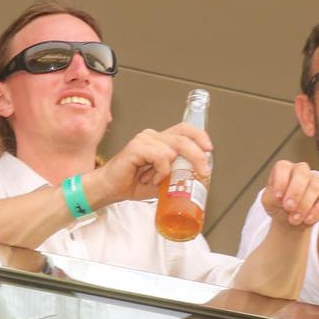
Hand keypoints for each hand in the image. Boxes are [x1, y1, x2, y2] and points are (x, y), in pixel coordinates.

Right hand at [88, 123, 212, 204]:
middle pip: (183, 138)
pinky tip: (151, 179)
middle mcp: (153, 137)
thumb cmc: (133, 183)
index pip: (185, 130)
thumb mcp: (164, 180)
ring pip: (173, 149)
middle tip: (203, 172)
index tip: (209, 149)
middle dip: (198, 156)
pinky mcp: (136, 147)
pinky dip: (161, 171)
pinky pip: (160, 156)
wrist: (110, 189)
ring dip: (171, 170)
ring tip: (158, 180)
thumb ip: (179, 174)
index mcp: (161, 141)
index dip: (199, 136)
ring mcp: (144, 140)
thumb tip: (199, 178)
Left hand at [260, 161, 318, 228]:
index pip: (283, 167)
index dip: (281, 181)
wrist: (289, 220)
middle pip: (302, 173)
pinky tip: (307, 220)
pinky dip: (316, 211)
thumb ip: (272, 197)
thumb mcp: (268, 202)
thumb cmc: (277, 206)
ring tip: (294, 219)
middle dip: (295, 191)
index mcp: (284, 168)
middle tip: (288, 208)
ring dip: (304, 205)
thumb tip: (281, 198)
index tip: (277, 198)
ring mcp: (315, 181)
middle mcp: (301, 171)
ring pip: (314, 187)